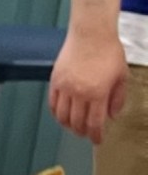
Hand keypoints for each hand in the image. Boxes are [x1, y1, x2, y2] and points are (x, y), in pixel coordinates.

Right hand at [49, 26, 129, 143]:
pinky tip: (62, 115)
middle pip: (76, 123)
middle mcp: (79, 93)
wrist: (91, 33)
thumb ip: (118, 98)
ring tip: (73, 126)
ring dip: (68, 125)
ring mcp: (65, 88)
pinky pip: (52, 104)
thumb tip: (112, 115)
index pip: (94, 123)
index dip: (95, 135)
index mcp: (98, 93)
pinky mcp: (55, 81)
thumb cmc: (108, 51)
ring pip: (62, 116)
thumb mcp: (121, 76)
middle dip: (82, 132)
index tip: (97, 140)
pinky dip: (56, 113)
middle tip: (86, 134)